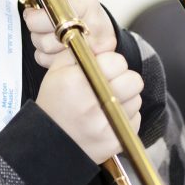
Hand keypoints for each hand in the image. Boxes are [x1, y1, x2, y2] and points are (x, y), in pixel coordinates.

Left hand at [10, 0, 116, 68]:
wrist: (104, 38)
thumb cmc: (81, 9)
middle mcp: (84, 3)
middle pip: (46, 13)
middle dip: (34, 20)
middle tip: (37, 17)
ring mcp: (87, 30)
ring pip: (45, 39)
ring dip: (39, 40)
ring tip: (48, 34)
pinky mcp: (83, 53)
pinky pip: (47, 57)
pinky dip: (44, 56)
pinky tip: (54, 48)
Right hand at [36, 50, 142, 164]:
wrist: (49, 144)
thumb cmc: (54, 104)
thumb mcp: (57, 71)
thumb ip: (82, 50)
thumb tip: (107, 41)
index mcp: (76, 82)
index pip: (117, 61)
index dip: (110, 62)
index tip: (101, 69)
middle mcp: (92, 103)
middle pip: (133, 80)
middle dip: (122, 79)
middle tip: (107, 85)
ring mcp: (105, 125)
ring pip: (136, 99)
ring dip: (124, 98)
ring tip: (104, 104)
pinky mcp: (115, 141)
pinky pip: (135, 119)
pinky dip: (124, 117)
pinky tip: (107, 118)